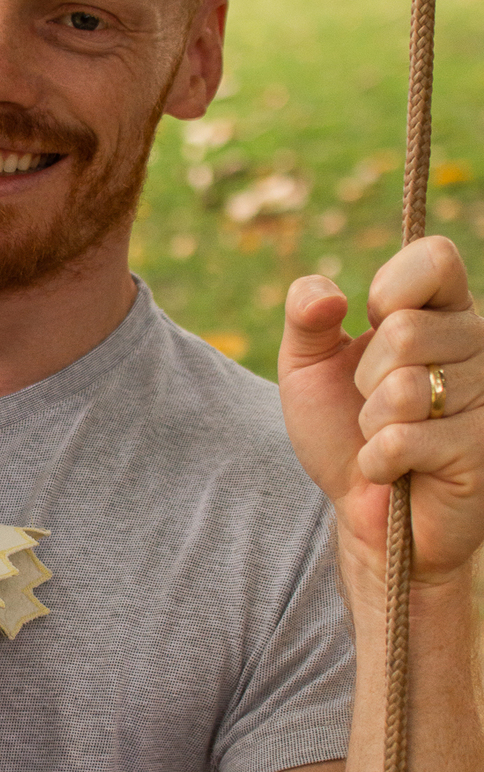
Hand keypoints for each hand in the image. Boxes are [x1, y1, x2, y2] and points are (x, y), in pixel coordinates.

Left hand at [279, 237, 483, 586]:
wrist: (361, 513)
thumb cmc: (341, 433)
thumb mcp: (307, 367)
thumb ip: (305, 315)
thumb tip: (328, 294)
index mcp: (442, 313)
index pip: (437, 258)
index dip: (391, 288)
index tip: (373, 323)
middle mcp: (476, 347)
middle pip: (406, 331)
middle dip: (366, 377)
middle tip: (374, 404)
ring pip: (403, 389)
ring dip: (371, 425)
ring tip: (385, 438)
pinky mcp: (479, 450)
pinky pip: (403, 441)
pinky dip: (378, 461)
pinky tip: (394, 472)